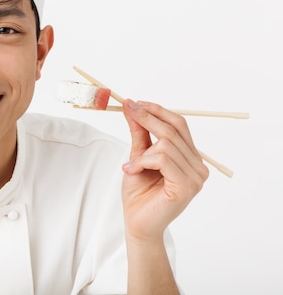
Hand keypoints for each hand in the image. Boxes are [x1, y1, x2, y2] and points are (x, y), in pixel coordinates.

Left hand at [121, 99, 208, 243]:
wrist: (137, 223)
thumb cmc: (139, 193)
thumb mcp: (138, 156)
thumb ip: (140, 133)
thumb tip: (133, 107)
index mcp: (190, 157)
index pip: (179, 125)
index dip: (158, 111)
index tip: (135, 102)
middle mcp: (198, 166)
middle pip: (174, 129)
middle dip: (148, 117)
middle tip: (128, 109)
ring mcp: (196, 177)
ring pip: (166, 144)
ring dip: (141, 152)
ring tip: (130, 166)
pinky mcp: (186, 187)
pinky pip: (163, 159)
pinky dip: (143, 162)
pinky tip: (132, 171)